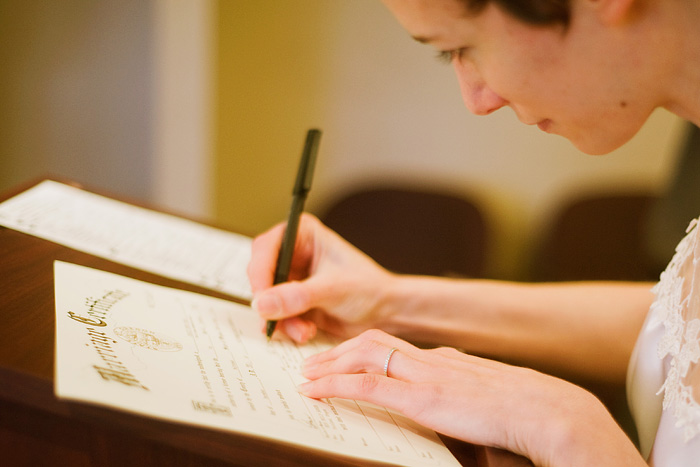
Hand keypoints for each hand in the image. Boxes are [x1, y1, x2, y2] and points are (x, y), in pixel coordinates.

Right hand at [248, 214, 393, 342]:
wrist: (385, 313)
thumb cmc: (368, 289)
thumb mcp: (332, 289)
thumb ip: (296, 296)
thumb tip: (262, 303)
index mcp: (303, 234)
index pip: (266, 248)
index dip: (260, 272)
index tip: (261, 297)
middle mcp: (293, 254)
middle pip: (259, 274)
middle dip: (269, 301)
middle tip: (275, 319)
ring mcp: (290, 279)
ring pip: (264, 299)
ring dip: (279, 319)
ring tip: (303, 330)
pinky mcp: (291, 301)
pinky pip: (274, 315)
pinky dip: (286, 327)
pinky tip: (306, 331)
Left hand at [299, 329, 644, 466]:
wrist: (547, 410)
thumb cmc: (524, 412)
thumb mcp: (486, 399)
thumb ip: (462, 399)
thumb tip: (452, 412)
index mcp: (446, 360)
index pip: (394, 347)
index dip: (363, 352)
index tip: (345, 360)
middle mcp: (431, 358)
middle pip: (372, 341)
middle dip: (338, 351)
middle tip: (313, 363)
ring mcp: (424, 374)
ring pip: (363, 354)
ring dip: (330, 363)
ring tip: (307, 375)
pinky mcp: (421, 397)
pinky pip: (366, 385)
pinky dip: (335, 384)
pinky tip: (315, 391)